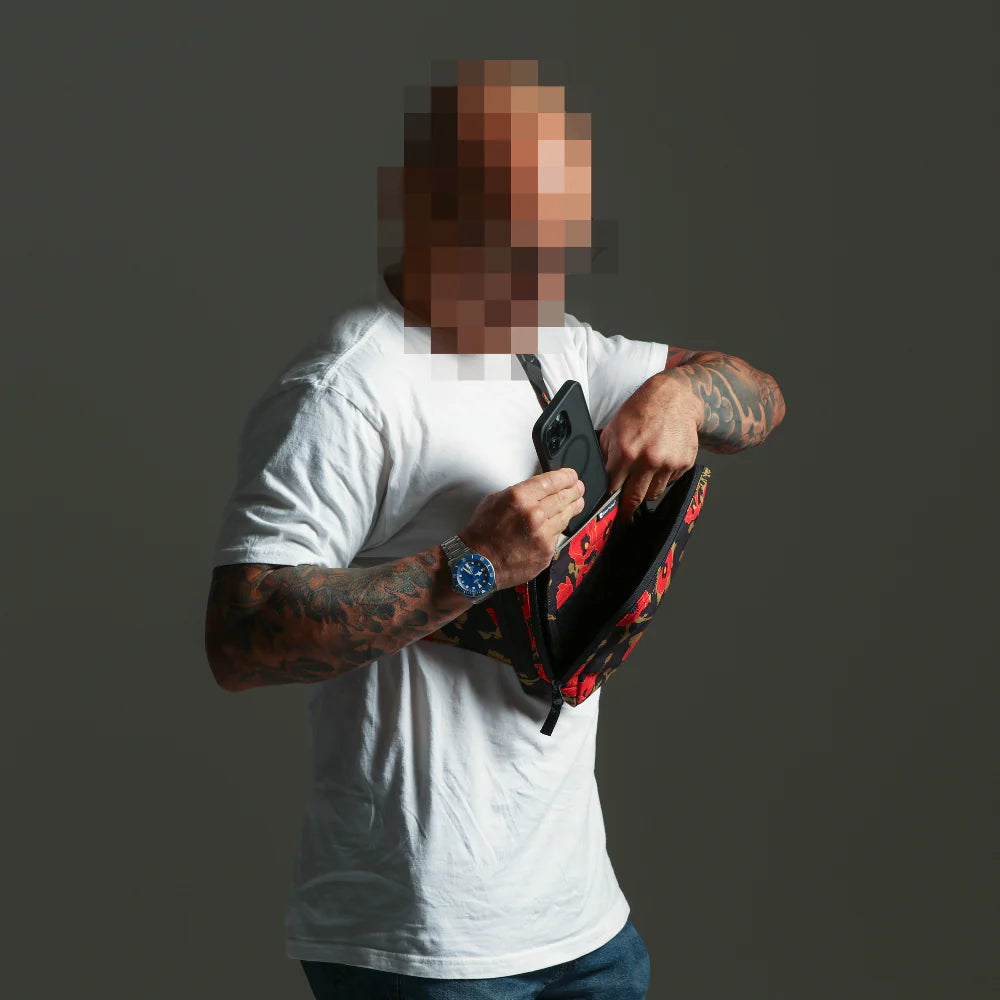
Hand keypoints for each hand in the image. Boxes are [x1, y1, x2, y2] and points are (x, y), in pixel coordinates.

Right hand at [459, 467, 585, 589]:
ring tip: (577, 502)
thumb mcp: (495, 500)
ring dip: (573, 507)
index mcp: (519, 498)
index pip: (551, 481)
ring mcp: (542, 534)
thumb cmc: (482, 533)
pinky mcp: (546, 551)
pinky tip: (560, 523)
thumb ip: (519, 493)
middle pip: (563, 497)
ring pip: (565, 516)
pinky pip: (558, 535)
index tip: (571, 476)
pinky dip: (559, 528)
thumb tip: (537, 491)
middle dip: (574, 490)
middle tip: (579, 488)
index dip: (566, 477)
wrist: (478, 563)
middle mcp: (534, 514)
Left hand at [599, 372, 700, 521]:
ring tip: (642, 480)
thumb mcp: (613, 428)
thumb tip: (598, 476)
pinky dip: (663, 479)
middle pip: (634, 499)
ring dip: (645, 492)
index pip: (612, 487)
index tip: (607, 505)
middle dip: (626, 509)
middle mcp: (648, 460)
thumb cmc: (641, 410)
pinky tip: (659, 464)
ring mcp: (668, 463)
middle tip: (623, 515)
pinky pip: (669, 483)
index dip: (608, 497)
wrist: (674, 398)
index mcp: (626, 451)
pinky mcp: (684, 464)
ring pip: (653, 494)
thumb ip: (606, 454)